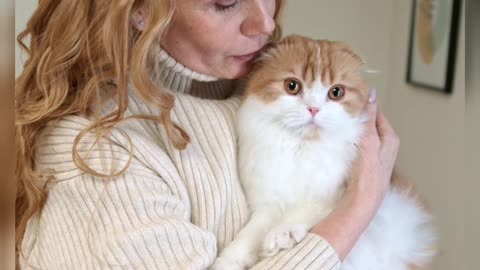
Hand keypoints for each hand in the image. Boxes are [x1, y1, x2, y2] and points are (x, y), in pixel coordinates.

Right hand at [347, 88, 399, 205]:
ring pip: (365, 133)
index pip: (377, 112)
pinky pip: (360, 143)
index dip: (365, 104)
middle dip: (358, 115)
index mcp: (391, 138)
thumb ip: (370, 120)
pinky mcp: (368, 162)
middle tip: (342, 108)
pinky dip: (352, 138)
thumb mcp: (369, 142)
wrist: (362, 202)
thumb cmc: (367, 174)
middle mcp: (386, 145)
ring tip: (340, 120)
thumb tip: (372, 96)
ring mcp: (377, 154)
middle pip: (371, 123)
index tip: (350, 97)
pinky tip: (342, 138)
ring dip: (354, 127)